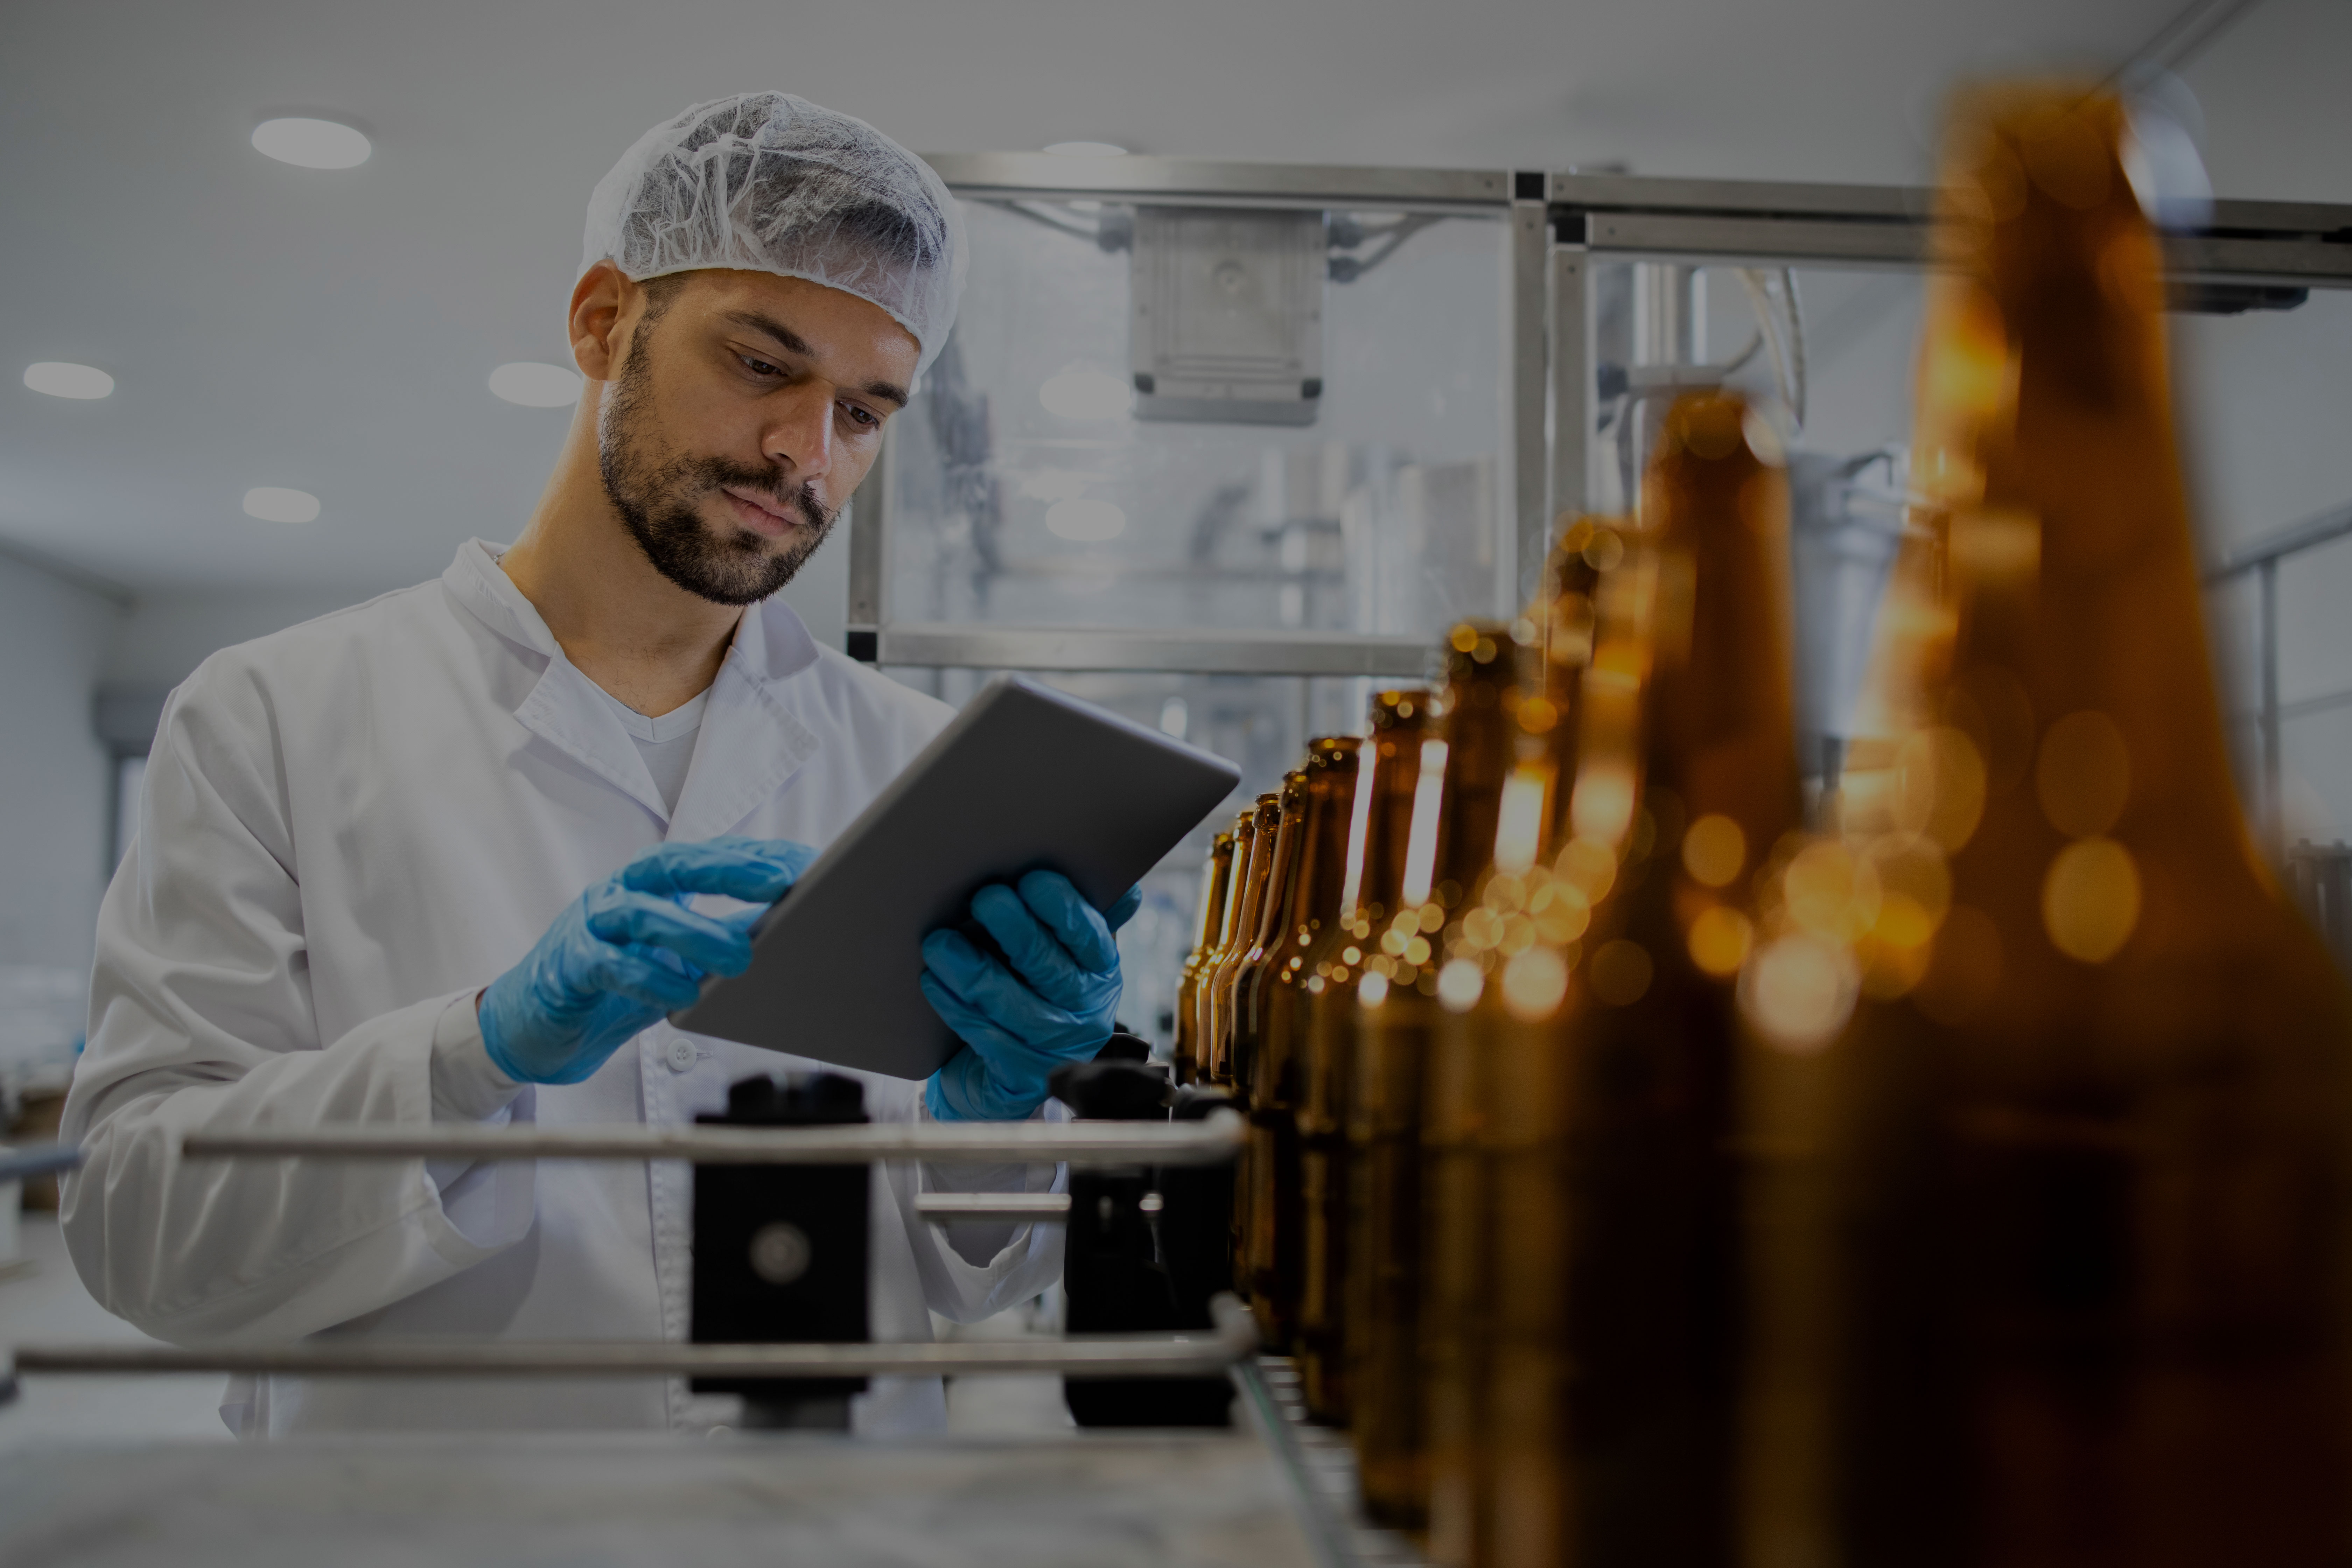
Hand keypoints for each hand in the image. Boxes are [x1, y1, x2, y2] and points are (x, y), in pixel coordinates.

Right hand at [479, 836, 815, 1084]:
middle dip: (728, 869)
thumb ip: (722, 936)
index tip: (803, 861)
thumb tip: (791, 925)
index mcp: (650, 885)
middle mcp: (619, 893)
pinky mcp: (568, 967)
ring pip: (643, 914)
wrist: (538, 1027)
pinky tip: (685, 995)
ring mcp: (590, 926)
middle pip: (672, 865)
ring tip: (742, 956)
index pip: (705, 856)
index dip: (752, 855)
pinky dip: (649, 979)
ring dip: (697, 932)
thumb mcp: (678, 958)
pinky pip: (610, 966)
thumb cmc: (615, 985)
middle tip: (779, 883)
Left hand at [921, 873, 1143, 1121]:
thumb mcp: (1062, 954)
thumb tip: (1123, 888)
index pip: (1089, 937)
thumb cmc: (1031, 991)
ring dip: (974, 972)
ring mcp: (1055, 1049)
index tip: (1032, 879)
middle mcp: (1087, 1013)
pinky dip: (956, 1008)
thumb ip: (1082, 917)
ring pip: (1013, 1007)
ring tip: (940, 942)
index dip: (1063, 909)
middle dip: (1017, 931)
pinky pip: (985, 1038)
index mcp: (1101, 972)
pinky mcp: (1020, 1078)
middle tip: (985, 899)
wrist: (1005, 1070)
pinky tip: (934, 980)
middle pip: (1050, 969)